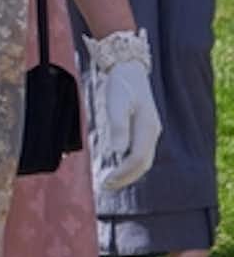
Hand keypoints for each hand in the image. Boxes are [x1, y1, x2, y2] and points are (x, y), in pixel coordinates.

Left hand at [85, 30, 161, 192]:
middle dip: (125, 177)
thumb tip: (118, 151)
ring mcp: (148, 132)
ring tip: (108, 182)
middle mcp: (151, 132)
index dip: (121, 172)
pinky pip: (138, 153)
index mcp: (147, 128)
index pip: (137, 158)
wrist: (128, 69)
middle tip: (105, 187)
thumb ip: (118, 127)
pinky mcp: (142, 130)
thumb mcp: (116, 103)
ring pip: (142, 160)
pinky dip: (127, 164)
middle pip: (142, 163)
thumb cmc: (120, 85)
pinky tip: (113, 167)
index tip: (106, 180)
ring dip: (127, 173)